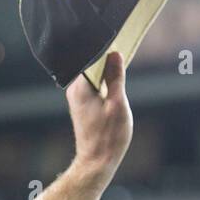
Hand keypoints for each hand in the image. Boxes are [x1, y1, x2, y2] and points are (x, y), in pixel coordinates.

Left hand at [66, 51, 132, 187]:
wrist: (96, 163)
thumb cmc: (108, 137)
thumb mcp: (117, 104)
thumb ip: (116, 77)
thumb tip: (115, 54)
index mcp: (80, 86)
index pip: (91, 57)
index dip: (105, 47)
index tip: (118, 36)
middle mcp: (75, 90)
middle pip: (92, 65)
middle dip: (107, 56)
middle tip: (124, 43)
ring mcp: (79, 98)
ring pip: (95, 75)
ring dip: (108, 69)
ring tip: (123, 57)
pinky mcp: (84, 105)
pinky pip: (96, 85)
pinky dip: (106, 81)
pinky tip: (117, 77)